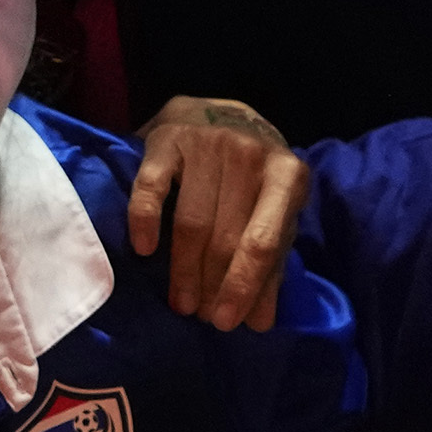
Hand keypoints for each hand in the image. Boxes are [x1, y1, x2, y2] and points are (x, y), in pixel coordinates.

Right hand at [124, 95, 308, 328]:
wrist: (219, 110)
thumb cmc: (251, 174)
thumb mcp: (272, 211)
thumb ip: (269, 262)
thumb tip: (257, 321)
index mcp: (287, 174)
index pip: (263, 240)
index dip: (244, 284)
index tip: (226, 321)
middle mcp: (249, 154)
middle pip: (224, 235)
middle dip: (211, 283)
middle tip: (199, 316)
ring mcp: (207, 143)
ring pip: (190, 221)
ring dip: (182, 269)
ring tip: (180, 302)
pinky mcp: (166, 138)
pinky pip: (151, 187)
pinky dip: (145, 220)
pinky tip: (145, 250)